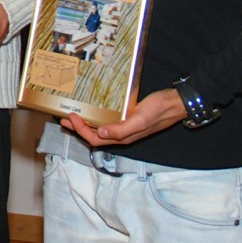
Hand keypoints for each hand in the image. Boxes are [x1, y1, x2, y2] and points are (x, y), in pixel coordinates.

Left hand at [62, 89, 187, 146]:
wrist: (176, 102)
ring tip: (73, 116)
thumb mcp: (141, 119)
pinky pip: (108, 123)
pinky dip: (96, 119)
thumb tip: (101, 133)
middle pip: (95, 137)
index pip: (96, 139)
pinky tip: (93, 112)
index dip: (81, 131)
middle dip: (78, 129)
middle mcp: (123, 135)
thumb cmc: (159, 109)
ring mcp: (126, 128)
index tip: (71, 117)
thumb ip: (122, 129)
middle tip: (64, 118)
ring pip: (100, 130)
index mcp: (124, 137)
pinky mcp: (129, 119)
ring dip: (85, 125)